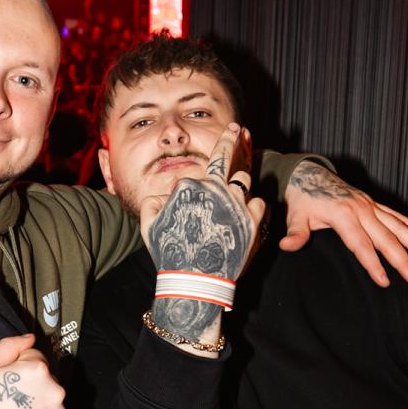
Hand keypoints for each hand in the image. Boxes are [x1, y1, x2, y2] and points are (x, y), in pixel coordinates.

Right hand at [0, 334, 66, 408]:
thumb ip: (9, 346)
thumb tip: (29, 338)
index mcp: (38, 371)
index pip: (35, 357)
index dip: (18, 367)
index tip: (7, 382)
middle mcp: (55, 391)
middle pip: (46, 380)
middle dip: (32, 387)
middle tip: (11, 402)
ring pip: (51, 402)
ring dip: (39, 406)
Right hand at [140, 122, 264, 349]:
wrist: (196, 281)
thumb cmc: (170, 254)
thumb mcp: (149, 226)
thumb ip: (152, 203)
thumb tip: (163, 193)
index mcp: (189, 187)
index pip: (195, 174)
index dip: (193, 182)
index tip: (198, 174)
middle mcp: (214, 189)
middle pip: (225, 157)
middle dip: (230, 138)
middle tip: (235, 127)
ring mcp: (236, 203)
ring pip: (244, 179)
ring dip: (240, 181)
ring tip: (238, 182)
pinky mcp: (253, 219)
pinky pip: (258, 202)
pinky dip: (252, 207)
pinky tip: (246, 213)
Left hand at [282, 161, 407, 286]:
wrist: (308, 174)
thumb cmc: (302, 198)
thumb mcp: (295, 216)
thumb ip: (296, 233)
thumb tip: (286, 246)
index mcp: (343, 215)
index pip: (361, 245)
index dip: (373, 265)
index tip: (384, 282)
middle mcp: (362, 209)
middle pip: (387, 238)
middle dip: (403, 260)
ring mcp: (370, 205)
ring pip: (398, 226)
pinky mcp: (373, 203)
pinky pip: (397, 216)